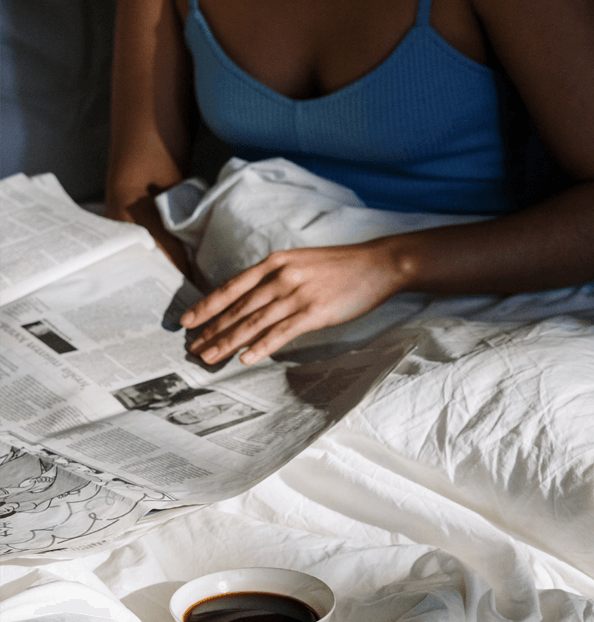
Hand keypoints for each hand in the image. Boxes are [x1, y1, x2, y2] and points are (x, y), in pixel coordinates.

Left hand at [180, 241, 403, 364]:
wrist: (377, 264)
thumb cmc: (339, 266)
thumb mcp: (300, 262)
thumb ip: (275, 277)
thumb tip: (251, 300)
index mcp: (274, 263)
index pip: (231, 287)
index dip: (207, 306)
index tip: (187, 321)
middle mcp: (280, 277)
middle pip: (237, 308)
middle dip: (212, 329)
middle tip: (192, 348)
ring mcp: (297, 294)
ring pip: (253, 322)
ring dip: (227, 341)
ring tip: (208, 356)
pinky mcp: (314, 312)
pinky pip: (281, 333)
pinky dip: (260, 347)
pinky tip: (245, 359)